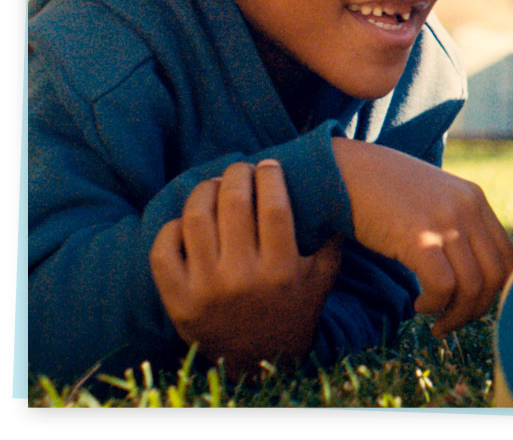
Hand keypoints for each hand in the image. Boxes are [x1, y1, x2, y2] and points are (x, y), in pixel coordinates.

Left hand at [149, 160, 341, 375]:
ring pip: (195, 218)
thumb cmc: (294, 309)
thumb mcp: (323, 277)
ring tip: (213, 185)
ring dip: (204, 190)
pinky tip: (188, 221)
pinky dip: (172, 226)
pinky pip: (163, 249)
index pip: (274, 205)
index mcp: (281, 270)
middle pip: (233, 203)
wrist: (258, 360)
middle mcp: (242, 278)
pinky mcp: (177, 300)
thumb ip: (332, 239)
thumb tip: (337, 191)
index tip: (269, 165)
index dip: (270, 176)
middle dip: (236, 174)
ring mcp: (206, 289)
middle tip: (240, 168)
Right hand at [332, 139, 512, 336]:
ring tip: (434, 320)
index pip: (508, 258)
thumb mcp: (434, 200)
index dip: (496, 292)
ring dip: (455, 314)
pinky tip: (419, 304)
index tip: (473, 307)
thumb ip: (457, 225)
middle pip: (495, 277)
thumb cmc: (385, 193)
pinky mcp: (419, 237)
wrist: (346, 172)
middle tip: (452, 323)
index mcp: (475, 200)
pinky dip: (435, 304)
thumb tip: (473, 277)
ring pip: (472, 287)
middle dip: (477, 310)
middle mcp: (467, 208)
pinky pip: (443, 286)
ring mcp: (445, 221)